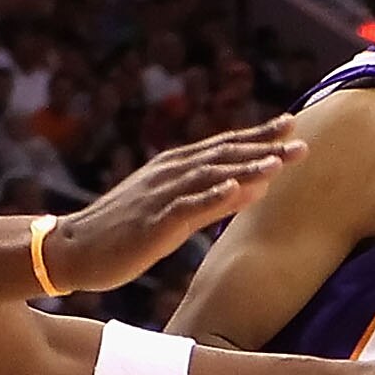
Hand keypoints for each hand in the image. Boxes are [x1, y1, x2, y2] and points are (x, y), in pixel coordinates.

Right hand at [44, 117, 305, 294]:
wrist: (73, 249)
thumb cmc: (123, 232)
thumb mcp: (173, 211)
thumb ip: (212, 199)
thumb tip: (251, 187)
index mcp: (174, 168)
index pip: (223, 146)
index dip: (258, 135)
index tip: (291, 124)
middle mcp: (169, 174)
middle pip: (223, 155)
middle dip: (263, 147)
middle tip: (301, 142)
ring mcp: (160, 197)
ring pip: (209, 176)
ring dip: (245, 167)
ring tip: (279, 162)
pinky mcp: (151, 223)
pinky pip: (185, 207)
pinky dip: (211, 197)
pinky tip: (236, 189)